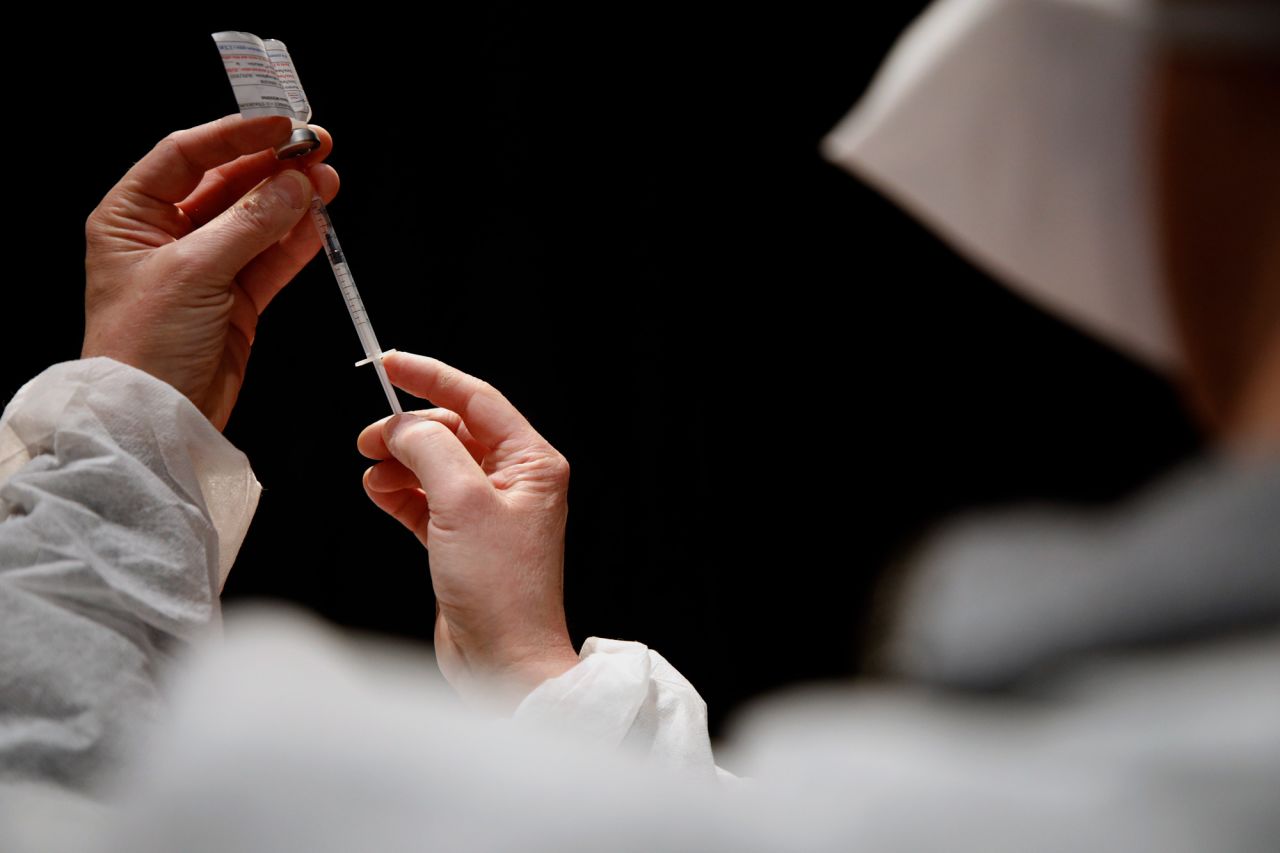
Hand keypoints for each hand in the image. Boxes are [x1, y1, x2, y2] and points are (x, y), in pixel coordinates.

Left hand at [82, 114, 339, 429]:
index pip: (186, 155)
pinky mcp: (237, 301)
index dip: (235, 135)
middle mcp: (168, 237)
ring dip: (293, 201)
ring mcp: (207, 269)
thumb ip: (248, 224)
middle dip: (273, 167)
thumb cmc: (145, 344)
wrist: (156, 419)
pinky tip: (319, 221)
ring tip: (328, 181)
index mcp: (132, 217)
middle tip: (317, 148)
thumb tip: (294, 184)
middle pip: (228, 184)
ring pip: (257, 221)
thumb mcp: (193, 272)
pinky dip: (297, 242)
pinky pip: (272, 260)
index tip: (281, 123)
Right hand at [357, 352, 579, 708]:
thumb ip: (431, 450)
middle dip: (408, 430)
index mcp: (532, 463)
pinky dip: (398, 492)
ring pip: (433, 464)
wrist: (504, 659)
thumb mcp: (464, 504)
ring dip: (399, 462)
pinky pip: (423, 498)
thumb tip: (404, 425)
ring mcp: (487, 510)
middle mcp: (513, 481)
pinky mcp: (462, 538)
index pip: (477, 399)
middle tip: (370, 440)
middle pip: (451, 431)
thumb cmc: (502, 589)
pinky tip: (379, 492)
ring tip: (373, 473)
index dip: (430, 377)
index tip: (388, 363)